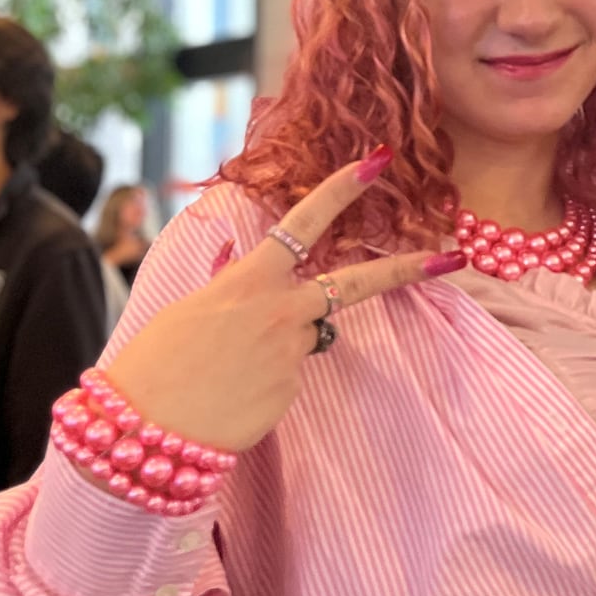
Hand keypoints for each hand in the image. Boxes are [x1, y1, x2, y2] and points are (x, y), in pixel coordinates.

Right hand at [101, 156, 462, 453]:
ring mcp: (291, 354)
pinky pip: (287, 375)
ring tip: (225, 369)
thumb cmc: (154, 365)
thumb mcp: (190, 307)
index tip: (378, 161)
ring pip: (306, 335)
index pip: (304, 222)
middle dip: (406, 268)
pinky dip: (264, 380)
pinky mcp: (291, 392)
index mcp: (248, 280)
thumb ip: (232, 286)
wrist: (143, 434)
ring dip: (278, 343)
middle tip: (452, 257)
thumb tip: (243, 264)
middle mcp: (280, 311)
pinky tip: (229, 395)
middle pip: (354, 284)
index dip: (342, 189)